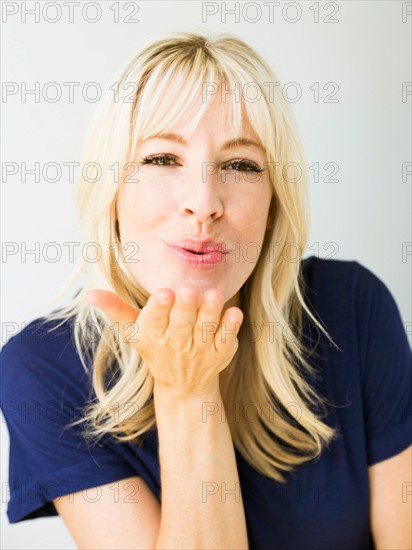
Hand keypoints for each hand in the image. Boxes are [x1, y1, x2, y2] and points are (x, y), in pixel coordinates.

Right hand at [86, 284, 243, 400]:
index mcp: (154, 334)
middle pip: (181, 323)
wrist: (183, 384)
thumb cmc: (156, 347)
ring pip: (205, 328)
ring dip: (210, 313)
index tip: (163, 293)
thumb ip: (115, 309)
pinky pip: (227, 339)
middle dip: (184, 307)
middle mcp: (177, 342)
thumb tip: (89, 294)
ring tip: (213, 295)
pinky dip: (231, 327)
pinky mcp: (220, 352)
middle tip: (188, 289)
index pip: (154, 320)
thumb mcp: (133, 331)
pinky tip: (235, 312)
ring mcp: (200, 348)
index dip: (159, 308)